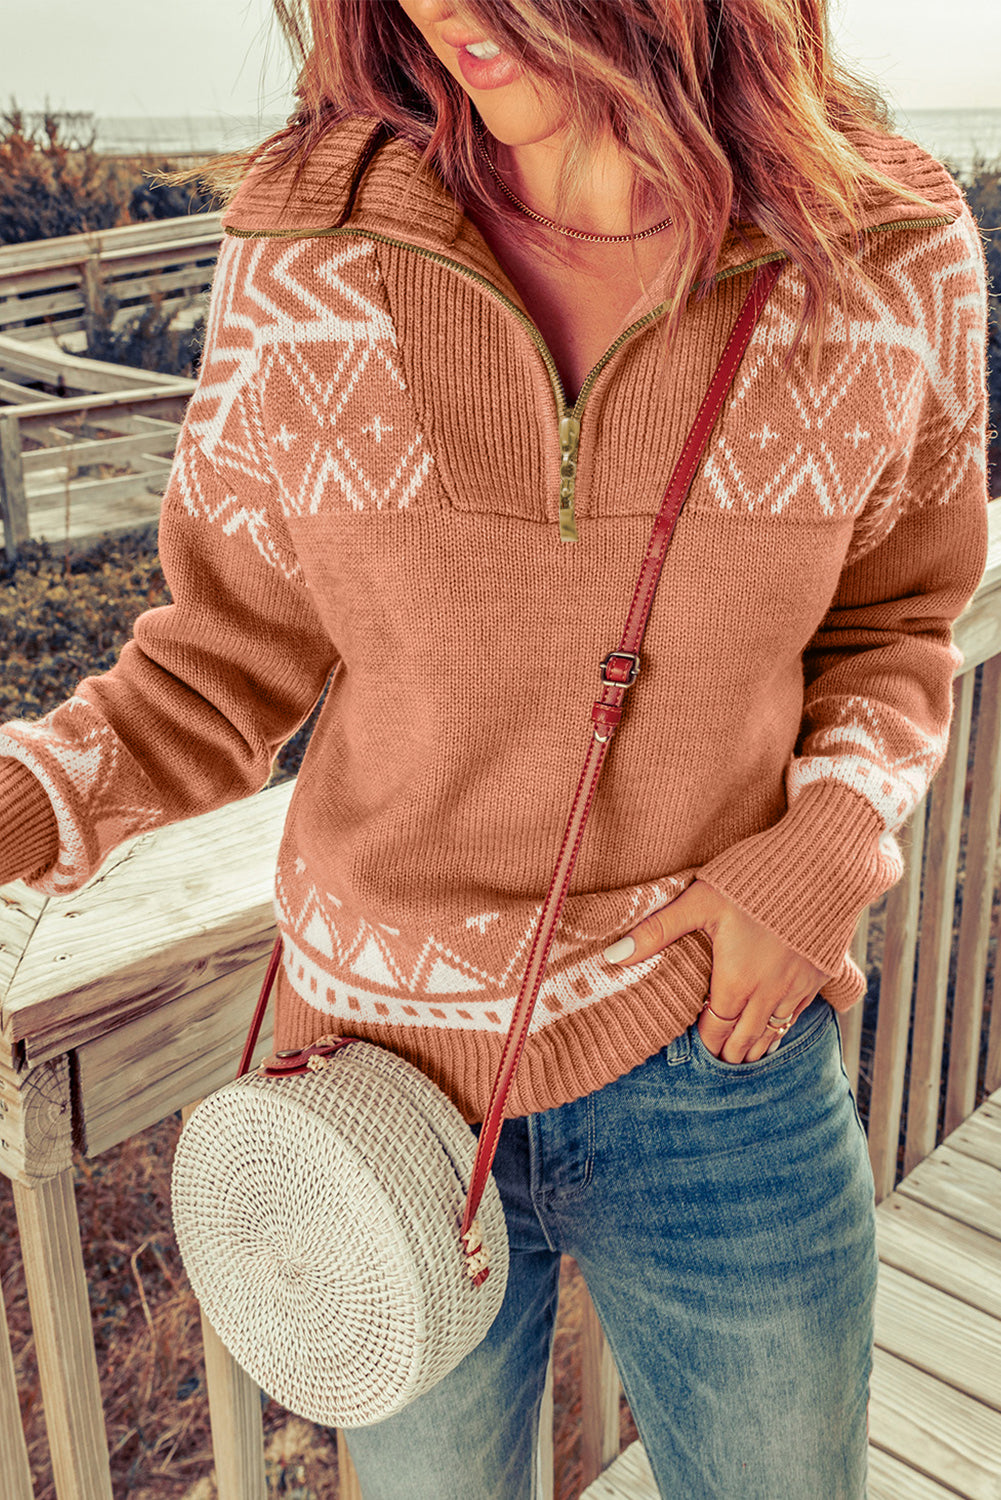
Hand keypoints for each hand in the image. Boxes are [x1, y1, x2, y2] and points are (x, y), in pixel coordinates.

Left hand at [602, 879, 828, 1062]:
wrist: (823, 862)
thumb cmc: (754, 877)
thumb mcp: (699, 900)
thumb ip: (656, 931)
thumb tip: (611, 957)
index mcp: (736, 981)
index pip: (716, 1030)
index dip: (705, 1043)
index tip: (698, 1049)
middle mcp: (768, 993)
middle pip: (745, 1041)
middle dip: (729, 1052)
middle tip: (718, 1059)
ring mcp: (798, 987)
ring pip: (774, 1033)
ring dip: (756, 1046)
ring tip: (743, 1055)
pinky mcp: (820, 976)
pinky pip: (799, 1015)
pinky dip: (783, 1027)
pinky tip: (777, 1026)